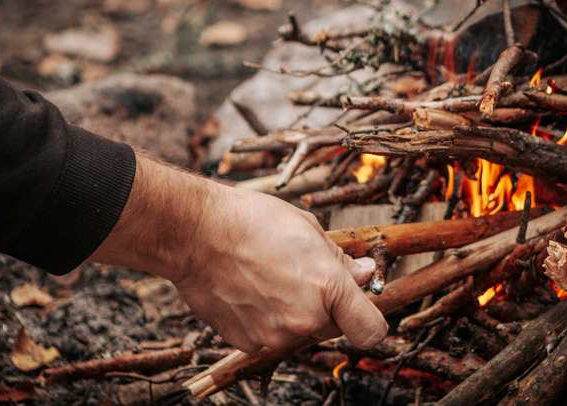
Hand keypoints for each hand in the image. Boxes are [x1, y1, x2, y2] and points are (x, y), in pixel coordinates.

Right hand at [87, 155, 388, 351]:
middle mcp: (305, 320)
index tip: (359, 308)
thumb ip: (341, 260)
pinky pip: (267, 336)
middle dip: (323, 306)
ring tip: (267, 278)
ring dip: (291, 313)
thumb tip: (365, 274)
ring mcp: (274, 336)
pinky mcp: (247, 343)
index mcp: (329, 288)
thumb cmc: (251, 222)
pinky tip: (248, 290)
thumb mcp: (308, 229)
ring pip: (297, 332)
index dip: (368, 319)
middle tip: (298, 274)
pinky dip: (262, 320)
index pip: (371, 331)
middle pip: (332, 327)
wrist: (196, 233)